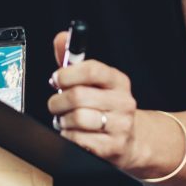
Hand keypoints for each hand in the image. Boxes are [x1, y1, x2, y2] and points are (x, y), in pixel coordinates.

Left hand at [48, 28, 137, 166]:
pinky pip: (78, 139)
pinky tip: (72, 133)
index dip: (68, 73)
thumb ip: (73, 61)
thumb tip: (60, 38)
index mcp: (118, 81)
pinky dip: (67, 136)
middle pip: (79, 96)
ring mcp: (121, 126)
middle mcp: (123, 102)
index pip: (93, 70)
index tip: (56, 79)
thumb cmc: (104, 107)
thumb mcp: (93, 83)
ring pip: (77, 118)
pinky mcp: (112, 147)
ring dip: (62, 120)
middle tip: (56, 104)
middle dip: (58, 101)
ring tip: (65, 120)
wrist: (129, 141)